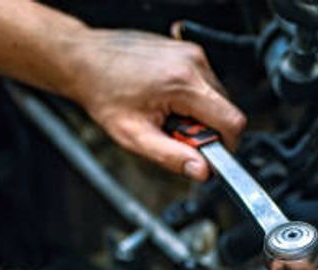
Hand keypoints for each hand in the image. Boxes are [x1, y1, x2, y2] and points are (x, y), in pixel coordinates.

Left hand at [65, 29, 245, 180]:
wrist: (85, 61)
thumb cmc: (104, 94)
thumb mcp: (134, 136)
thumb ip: (171, 157)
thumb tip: (202, 171)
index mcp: (184, 84)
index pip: (232, 122)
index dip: (226, 145)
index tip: (207, 153)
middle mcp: (193, 63)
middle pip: (226, 110)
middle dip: (205, 129)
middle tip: (173, 132)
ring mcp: (192, 53)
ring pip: (216, 97)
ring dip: (198, 114)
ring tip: (166, 113)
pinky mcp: (188, 51)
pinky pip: (205, 83)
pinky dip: (191, 98)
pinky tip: (166, 99)